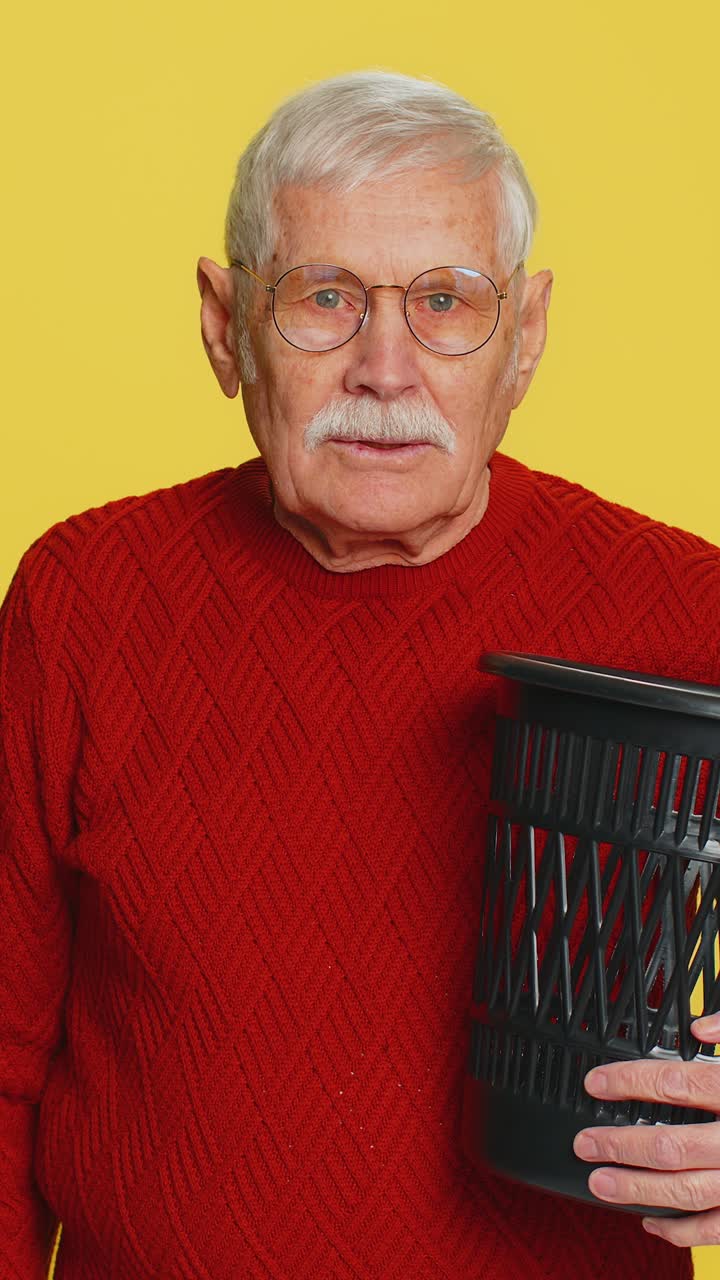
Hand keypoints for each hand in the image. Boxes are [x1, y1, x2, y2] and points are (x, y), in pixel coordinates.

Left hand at [575, 1013, 719, 1246]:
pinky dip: (682, 1231)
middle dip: (620, 1144)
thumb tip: (700, 1028)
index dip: (628, 1083)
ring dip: (638, 1190)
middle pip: (671, 1144)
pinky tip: (652, 1222)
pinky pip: (717, 1228)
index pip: (675, 1084)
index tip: (596, 1084)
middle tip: (585, 1142)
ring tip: (600, 1183)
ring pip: (687, 1192)